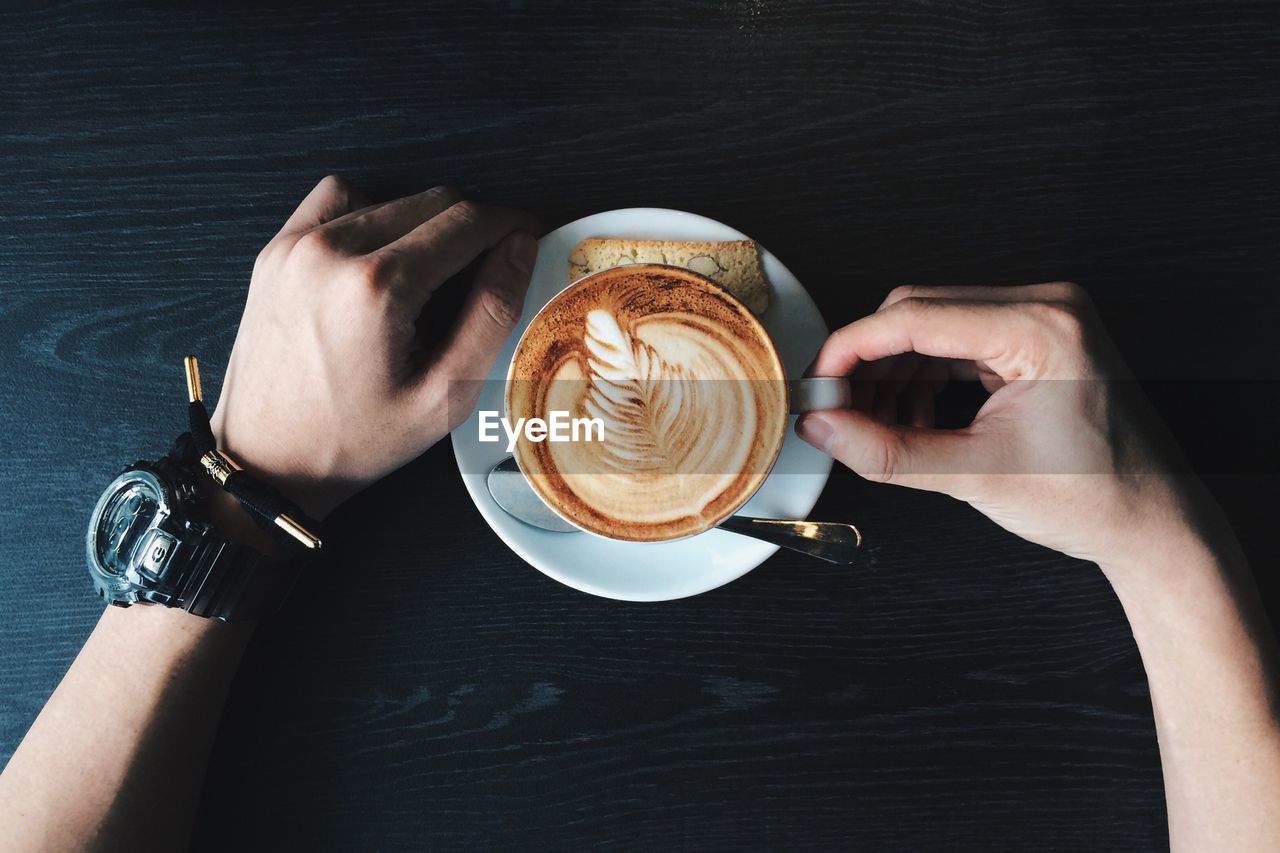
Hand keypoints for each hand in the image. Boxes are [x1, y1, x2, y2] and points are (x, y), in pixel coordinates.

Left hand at [210, 176, 540, 517]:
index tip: (530, 239)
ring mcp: (298, 245)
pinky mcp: (277, 250)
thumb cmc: (353, 440)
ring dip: (428, 224)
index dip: (511, 225)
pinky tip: (386, 254)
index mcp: (379, 286)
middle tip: (493, 265)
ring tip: (437, 274)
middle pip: (434, 202)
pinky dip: (374, 212)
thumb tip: (520, 249)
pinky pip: (340, 199)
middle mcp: (334, 251)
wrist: (266, 460)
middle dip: (475, 226)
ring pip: (392, 198)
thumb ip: (492, 315)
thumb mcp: (445, 396)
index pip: (468, 221)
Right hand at [798, 282, 1203, 574]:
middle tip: (835, 410)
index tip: (813, 384)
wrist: (1155, 523)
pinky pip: (958, 342)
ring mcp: (1043, 319)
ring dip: (893, 373)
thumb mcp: (976, 477)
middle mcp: (1045, 306)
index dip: (850, 349)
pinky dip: (923, 377)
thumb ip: (887, 451)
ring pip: (933, 327)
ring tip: (871, 425)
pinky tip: (909, 417)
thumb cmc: (1093, 500)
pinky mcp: (1036, 339)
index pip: (914, 316)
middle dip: (868, 363)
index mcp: (1040, 327)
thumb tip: (823, 427)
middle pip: (918, 312)